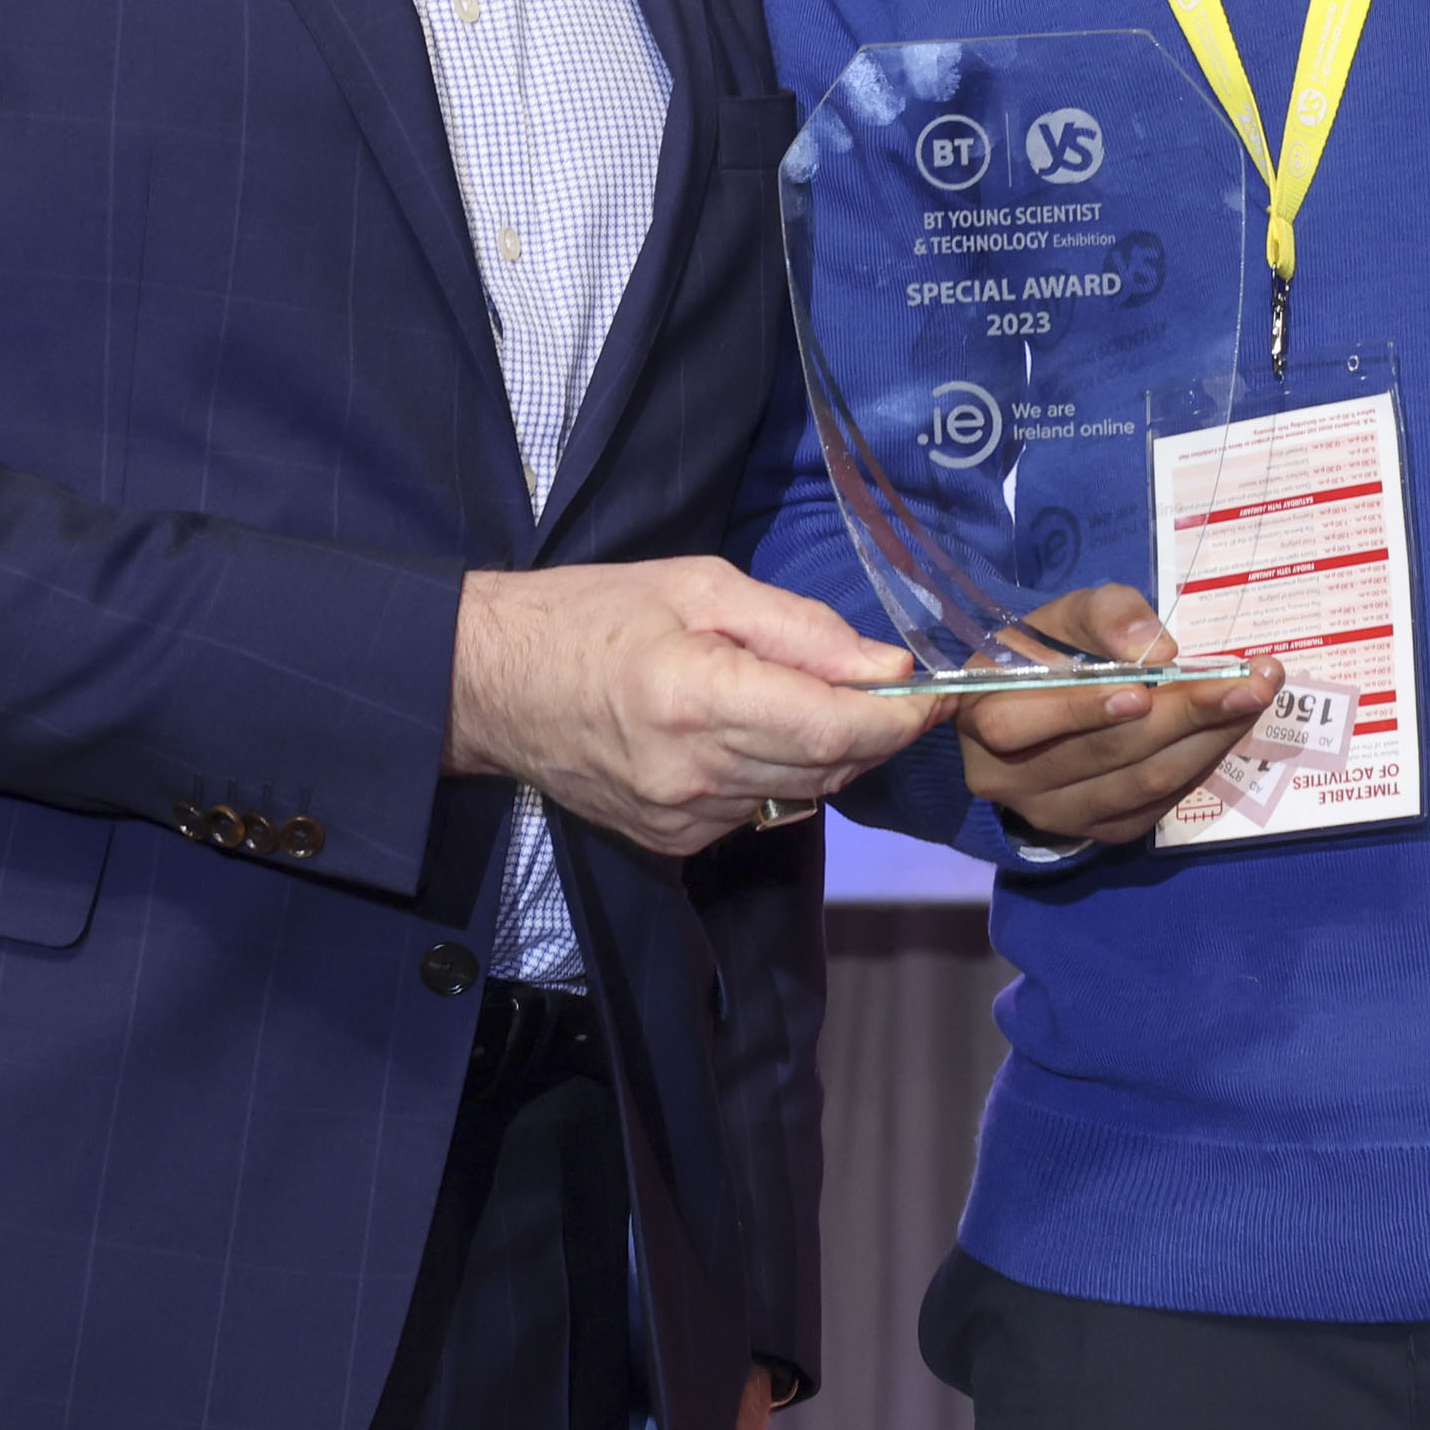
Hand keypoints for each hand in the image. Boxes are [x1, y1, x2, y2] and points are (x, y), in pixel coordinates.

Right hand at [450, 558, 928, 855]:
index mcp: (699, 696)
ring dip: (825, 753)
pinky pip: (758, 811)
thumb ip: (800, 629)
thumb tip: (887, 667)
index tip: (937, 694)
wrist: (492, 685)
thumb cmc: (593, 614)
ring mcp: (681, 818)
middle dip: (873, 730)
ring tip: (797, 698)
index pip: (835, 730)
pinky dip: (774, 775)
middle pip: (830, 768)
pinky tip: (743, 733)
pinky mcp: (671, 843)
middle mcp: (694, 773)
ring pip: (802, 795)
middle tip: (880, 685)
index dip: (901, 719)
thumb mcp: (700, 586)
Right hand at [955, 586, 1276, 848]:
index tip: (1151, 683)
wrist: (1031, 715)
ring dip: (1208, 740)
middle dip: (1187, 713)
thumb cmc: (1044, 653)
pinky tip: (1228, 729)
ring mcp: (1053, 813)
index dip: (1086, 707)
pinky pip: (1154, 805)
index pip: (1025, 720)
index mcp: (982, 714)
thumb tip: (1155, 650)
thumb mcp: (1062, 616)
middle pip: (1106, 753)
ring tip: (1256, 698)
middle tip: (1252, 680)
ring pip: (1140, 784)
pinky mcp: (1095, 832)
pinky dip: (1199, 765)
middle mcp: (1008, 778)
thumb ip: (1104, 616)